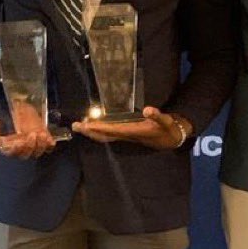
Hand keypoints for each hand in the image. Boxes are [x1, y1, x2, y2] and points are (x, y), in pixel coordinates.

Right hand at [0, 116, 55, 158]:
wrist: (20, 110)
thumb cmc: (7, 118)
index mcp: (9, 148)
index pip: (11, 153)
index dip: (15, 150)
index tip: (17, 142)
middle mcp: (22, 150)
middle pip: (26, 154)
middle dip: (29, 146)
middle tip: (31, 135)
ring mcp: (34, 147)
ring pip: (37, 152)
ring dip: (40, 144)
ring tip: (40, 134)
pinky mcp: (44, 142)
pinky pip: (48, 148)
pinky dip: (49, 144)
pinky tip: (48, 138)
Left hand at [72, 106, 190, 150]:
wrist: (172, 140)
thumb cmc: (169, 130)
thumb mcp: (166, 122)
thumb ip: (158, 116)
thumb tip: (148, 109)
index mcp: (134, 131)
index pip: (113, 130)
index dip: (99, 128)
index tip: (87, 125)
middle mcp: (127, 135)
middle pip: (104, 136)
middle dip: (90, 132)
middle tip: (75, 126)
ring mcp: (126, 136)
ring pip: (105, 136)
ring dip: (92, 132)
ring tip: (79, 127)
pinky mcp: (127, 135)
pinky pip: (109, 135)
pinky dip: (99, 132)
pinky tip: (93, 128)